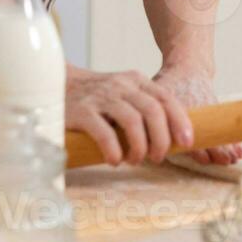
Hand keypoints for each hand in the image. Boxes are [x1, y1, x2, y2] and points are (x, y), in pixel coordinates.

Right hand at [65, 68, 193, 165]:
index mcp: (136, 80)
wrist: (55, 84)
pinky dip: (114, 150)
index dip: (180, 121)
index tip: (187, 142)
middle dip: (161, 138)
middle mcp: (121, 85)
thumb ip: (143, 108)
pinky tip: (114, 160)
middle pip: (153, 110)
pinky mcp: (82, 111)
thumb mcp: (123, 94)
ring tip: (135, 161)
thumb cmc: (95, 98)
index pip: (166, 99)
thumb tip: (171, 139)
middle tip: (158, 158)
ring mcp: (101, 97)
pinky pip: (105, 132)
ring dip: (139, 146)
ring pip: (132, 121)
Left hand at [154, 66, 241, 165]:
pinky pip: (225, 128)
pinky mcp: (216, 112)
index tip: (204, 158)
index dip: (196, 146)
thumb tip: (136, 138)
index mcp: (181, 108)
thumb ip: (148, 116)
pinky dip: (233, 139)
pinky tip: (240, 151)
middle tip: (225, 160)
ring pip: (218, 131)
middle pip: (207, 133)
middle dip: (217, 148)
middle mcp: (197, 111)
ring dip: (227, 146)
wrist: (189, 65)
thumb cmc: (169, 84)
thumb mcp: (156, 95)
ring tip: (233, 158)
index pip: (188, 131)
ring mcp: (209, 111)